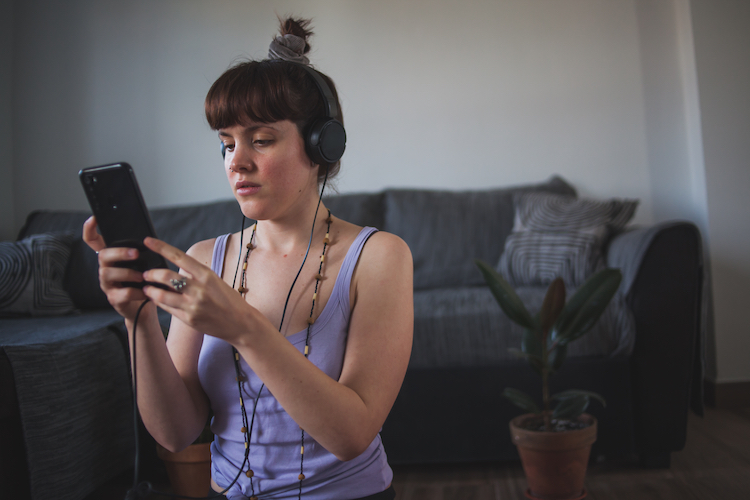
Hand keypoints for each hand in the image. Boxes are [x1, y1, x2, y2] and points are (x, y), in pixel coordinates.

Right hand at [82, 216, 152, 319]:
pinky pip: (121, 293)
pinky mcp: (114, 299)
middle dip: (119, 252)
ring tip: (142, 276)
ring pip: (108, 274)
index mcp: (111, 258)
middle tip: (136, 253)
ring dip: (127, 273)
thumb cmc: (144, 280)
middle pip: (102, 255)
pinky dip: (135, 291)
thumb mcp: (143, 263)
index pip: (93, 241)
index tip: (93, 218)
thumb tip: (151, 239)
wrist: (144, 306)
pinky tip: (145, 291)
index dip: (90, 229)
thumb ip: (141, 252)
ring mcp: (107, 284)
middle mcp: (105, 269)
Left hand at [140, 237, 257, 342]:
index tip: (148, 241)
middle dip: (151, 274)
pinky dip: (159, 302)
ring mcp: (193, 305)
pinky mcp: (189, 319)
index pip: (179, 257)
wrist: (241, 323)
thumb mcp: (215, 281)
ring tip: (147, 288)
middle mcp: (199, 289)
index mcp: (206, 275)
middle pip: (166, 276)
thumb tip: (174, 271)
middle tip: (146, 274)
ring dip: (150, 290)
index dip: (161, 247)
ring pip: (161, 294)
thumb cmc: (228, 300)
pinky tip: (157, 299)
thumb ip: (195, 276)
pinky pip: (167, 308)